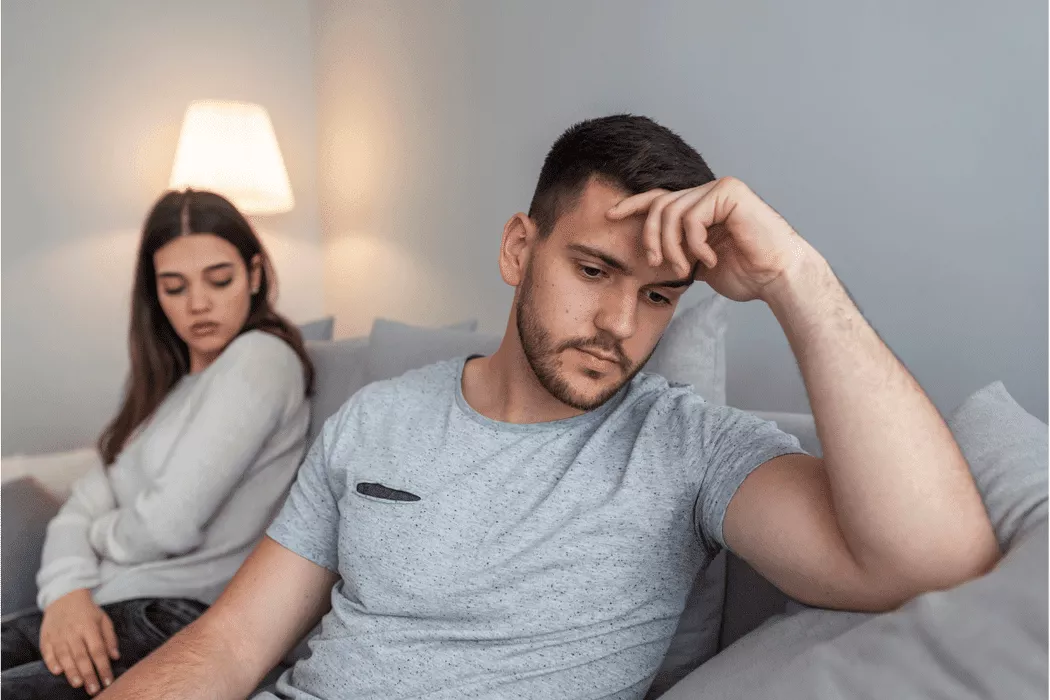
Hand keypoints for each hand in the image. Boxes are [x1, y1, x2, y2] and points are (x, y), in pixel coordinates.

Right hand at [40, 589, 119, 694]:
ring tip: (78, 684)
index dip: (103, 667)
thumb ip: (110, 638)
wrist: (65, 596)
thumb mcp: (103, 619)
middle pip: (81, 656)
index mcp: (89, 627)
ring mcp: (58, 634)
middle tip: (93, 689)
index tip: (108, 681)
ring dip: (71, 671)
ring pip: (64, 655)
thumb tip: (115, 657)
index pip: (98, 650)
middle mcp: (73, 632)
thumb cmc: (87, 611)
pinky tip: (57, 672)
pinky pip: (47, 651)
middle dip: (88, 674)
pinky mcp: (46, 637)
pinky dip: (52, 662)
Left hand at [606, 176, 810, 301]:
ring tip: (683, 268)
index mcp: (702, 206)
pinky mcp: (729, 193)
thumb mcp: (700, 263)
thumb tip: (653, 252)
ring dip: (672, 246)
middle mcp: (710, 192)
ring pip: (672, 212)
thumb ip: (680, 250)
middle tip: (657, 264)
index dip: (632, 204)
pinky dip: (694, 244)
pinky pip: (692, 217)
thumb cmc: (748, 274)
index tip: (609, 215)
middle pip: (659, 204)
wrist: (778, 278)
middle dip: (651, 237)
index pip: (659, 198)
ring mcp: (720, 189)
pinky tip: (709, 260)